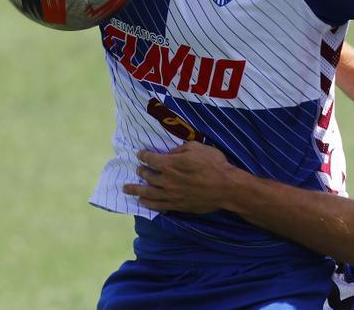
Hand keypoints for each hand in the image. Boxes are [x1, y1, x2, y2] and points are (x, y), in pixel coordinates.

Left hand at [122, 142, 241, 212]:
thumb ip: (179, 149)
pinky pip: (159, 206)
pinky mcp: (178, 206)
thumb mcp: (196, 148)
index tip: (140, 154)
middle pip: (148, 176)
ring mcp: (171, 195)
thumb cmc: (214, 164)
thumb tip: (170, 153)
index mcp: (170, 164)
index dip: (143, 156)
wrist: (226, 188)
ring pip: (148, 194)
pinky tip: (143, 203)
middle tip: (137, 170)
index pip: (151, 159)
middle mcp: (167, 181)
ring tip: (127, 189)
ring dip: (136, 191)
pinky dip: (149, 204)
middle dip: (141, 172)